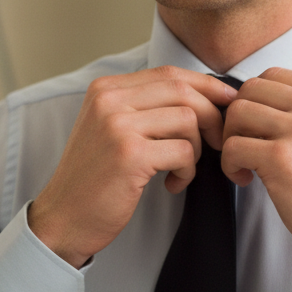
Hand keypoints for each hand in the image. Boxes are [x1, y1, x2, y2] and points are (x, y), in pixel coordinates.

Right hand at [28, 67, 233, 267]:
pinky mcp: (130, 154)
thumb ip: (143, 107)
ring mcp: (117, 125)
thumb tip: (202, 95)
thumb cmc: (94, 178)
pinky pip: (184, 151)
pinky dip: (187, 171)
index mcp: (105, 89)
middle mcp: (109, 100)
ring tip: (181, 169)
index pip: (168, 73)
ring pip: (188, 119)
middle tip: (216, 143)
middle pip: (182, 90)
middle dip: (211, 115)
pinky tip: (171, 184)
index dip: (206, 86)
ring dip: (197, 148)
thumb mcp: (110, 129)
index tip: (227, 101)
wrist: (64, 218)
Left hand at [221, 68, 291, 275]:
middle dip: (238, 119)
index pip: (270, 75)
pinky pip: (231, 147)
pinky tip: (247, 179)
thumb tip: (246, 96)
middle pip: (248, 90)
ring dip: (231, 140)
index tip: (258, 130)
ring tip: (246, 163)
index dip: (254, 101)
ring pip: (236, 113)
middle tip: (246, 146)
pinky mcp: (282, 158)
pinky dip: (230, 165)